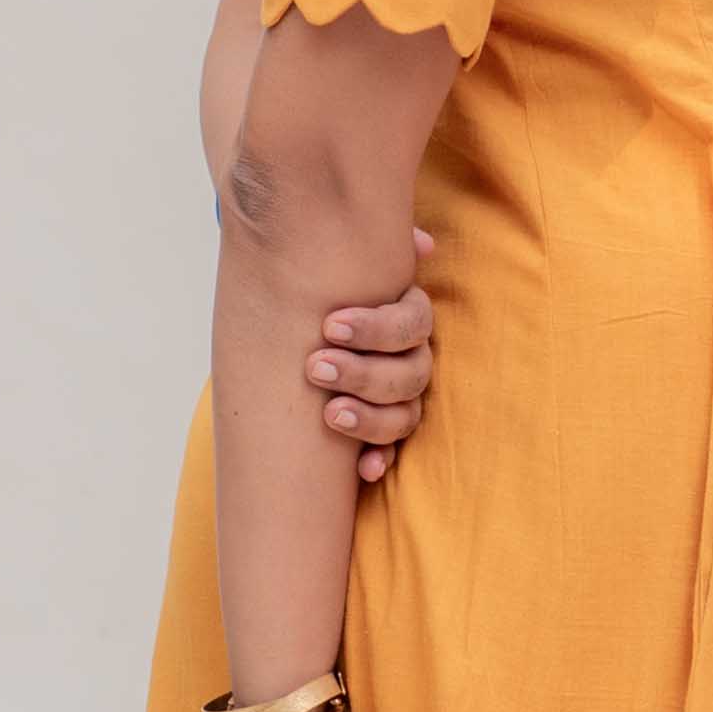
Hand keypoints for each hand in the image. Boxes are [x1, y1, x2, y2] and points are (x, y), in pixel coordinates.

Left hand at [307, 227, 434, 483]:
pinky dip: (379, 459)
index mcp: (406, 315)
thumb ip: (367, 245)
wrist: (291, 317)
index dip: (376, 327)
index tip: (329, 325)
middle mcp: (412, 357)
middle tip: (315, 367)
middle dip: (363, 372)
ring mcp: (400, 397)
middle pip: (410, 373)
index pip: (412, 323)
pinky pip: (392, 450)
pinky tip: (363, 469)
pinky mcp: (381, 430)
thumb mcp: (335, 262)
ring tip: (330, 414)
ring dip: (371, 418)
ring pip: (405, 414)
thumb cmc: (320, 287)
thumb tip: (421, 242)